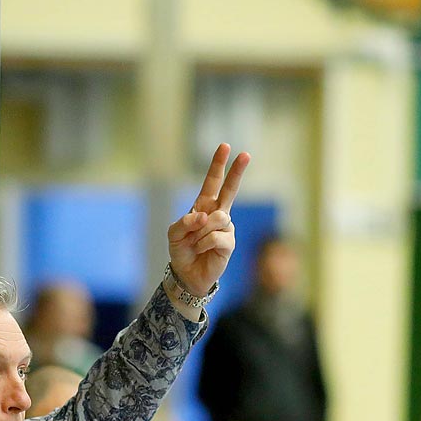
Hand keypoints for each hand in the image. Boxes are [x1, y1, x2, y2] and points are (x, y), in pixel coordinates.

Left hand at [166, 143, 248, 301]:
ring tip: (196, 243)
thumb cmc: (182, 250)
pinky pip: (216, 236)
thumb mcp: (174, 233)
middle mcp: (218, 214)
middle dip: (237, 172)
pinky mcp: (229, 243)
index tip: (225, 146)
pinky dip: (204, 243)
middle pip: (229, 189)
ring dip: (201, 231)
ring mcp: (225, 228)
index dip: (218, 165)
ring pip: (217, 218)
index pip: (212, 182)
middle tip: (246, 154)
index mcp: (204, 206)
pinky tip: (202, 250)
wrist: (187, 274)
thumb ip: (185, 221)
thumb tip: (204, 216)